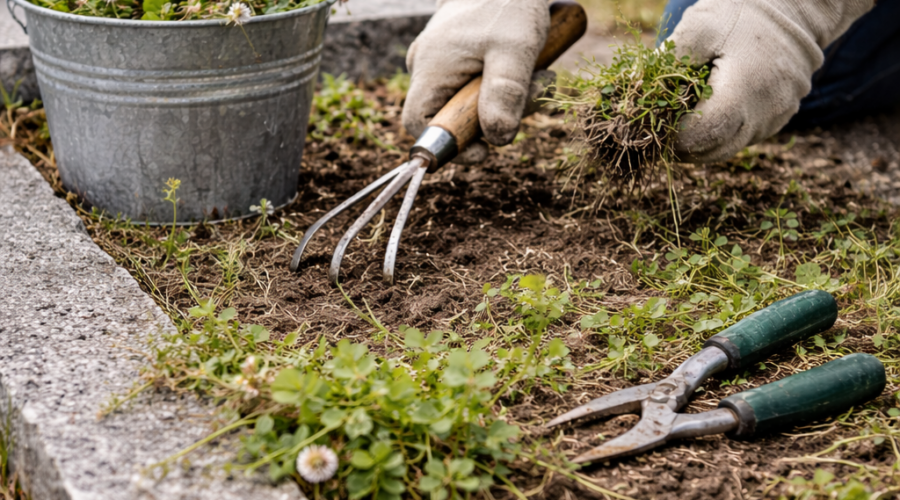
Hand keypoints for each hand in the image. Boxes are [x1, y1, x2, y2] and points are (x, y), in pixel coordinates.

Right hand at [402, 0, 550, 163]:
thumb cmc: (507, 4)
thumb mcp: (515, 48)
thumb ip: (506, 93)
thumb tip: (498, 139)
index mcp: (430, 67)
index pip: (419, 123)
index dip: (448, 144)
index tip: (485, 150)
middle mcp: (428, 69)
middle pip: (453, 117)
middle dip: (495, 118)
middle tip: (532, 95)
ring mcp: (443, 66)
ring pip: (472, 106)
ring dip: (510, 102)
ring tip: (539, 74)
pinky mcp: (461, 63)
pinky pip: (480, 91)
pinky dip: (507, 88)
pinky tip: (530, 70)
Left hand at [670, 0, 872, 162]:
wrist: (793, 8)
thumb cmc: (741, 14)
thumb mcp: (698, 27)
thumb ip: (670, 62)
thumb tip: (644, 92)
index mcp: (743, 92)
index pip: (701, 137)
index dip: (673, 137)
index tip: (657, 123)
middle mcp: (764, 114)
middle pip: (712, 150)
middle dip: (682, 144)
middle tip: (662, 125)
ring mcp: (775, 120)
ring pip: (727, 147)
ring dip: (702, 141)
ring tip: (684, 116)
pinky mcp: (779, 119)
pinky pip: (743, 137)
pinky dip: (721, 132)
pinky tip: (708, 111)